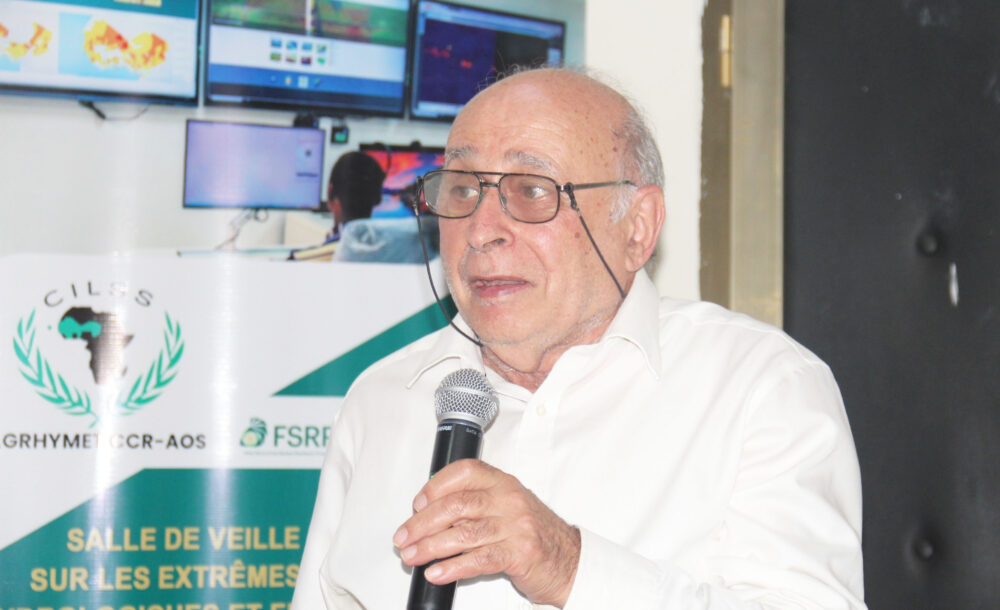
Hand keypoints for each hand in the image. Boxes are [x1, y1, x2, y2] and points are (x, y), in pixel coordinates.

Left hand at [393, 459, 580, 606]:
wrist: (569, 559)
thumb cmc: (533, 534)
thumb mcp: (506, 507)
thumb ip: (474, 503)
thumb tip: (430, 512)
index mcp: (503, 483)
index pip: (463, 472)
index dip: (434, 487)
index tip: (417, 505)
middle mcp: (509, 500)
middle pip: (456, 505)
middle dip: (422, 524)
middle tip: (404, 538)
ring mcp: (516, 526)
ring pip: (463, 533)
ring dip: (430, 547)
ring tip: (413, 557)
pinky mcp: (519, 553)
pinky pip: (478, 559)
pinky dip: (452, 567)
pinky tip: (437, 573)